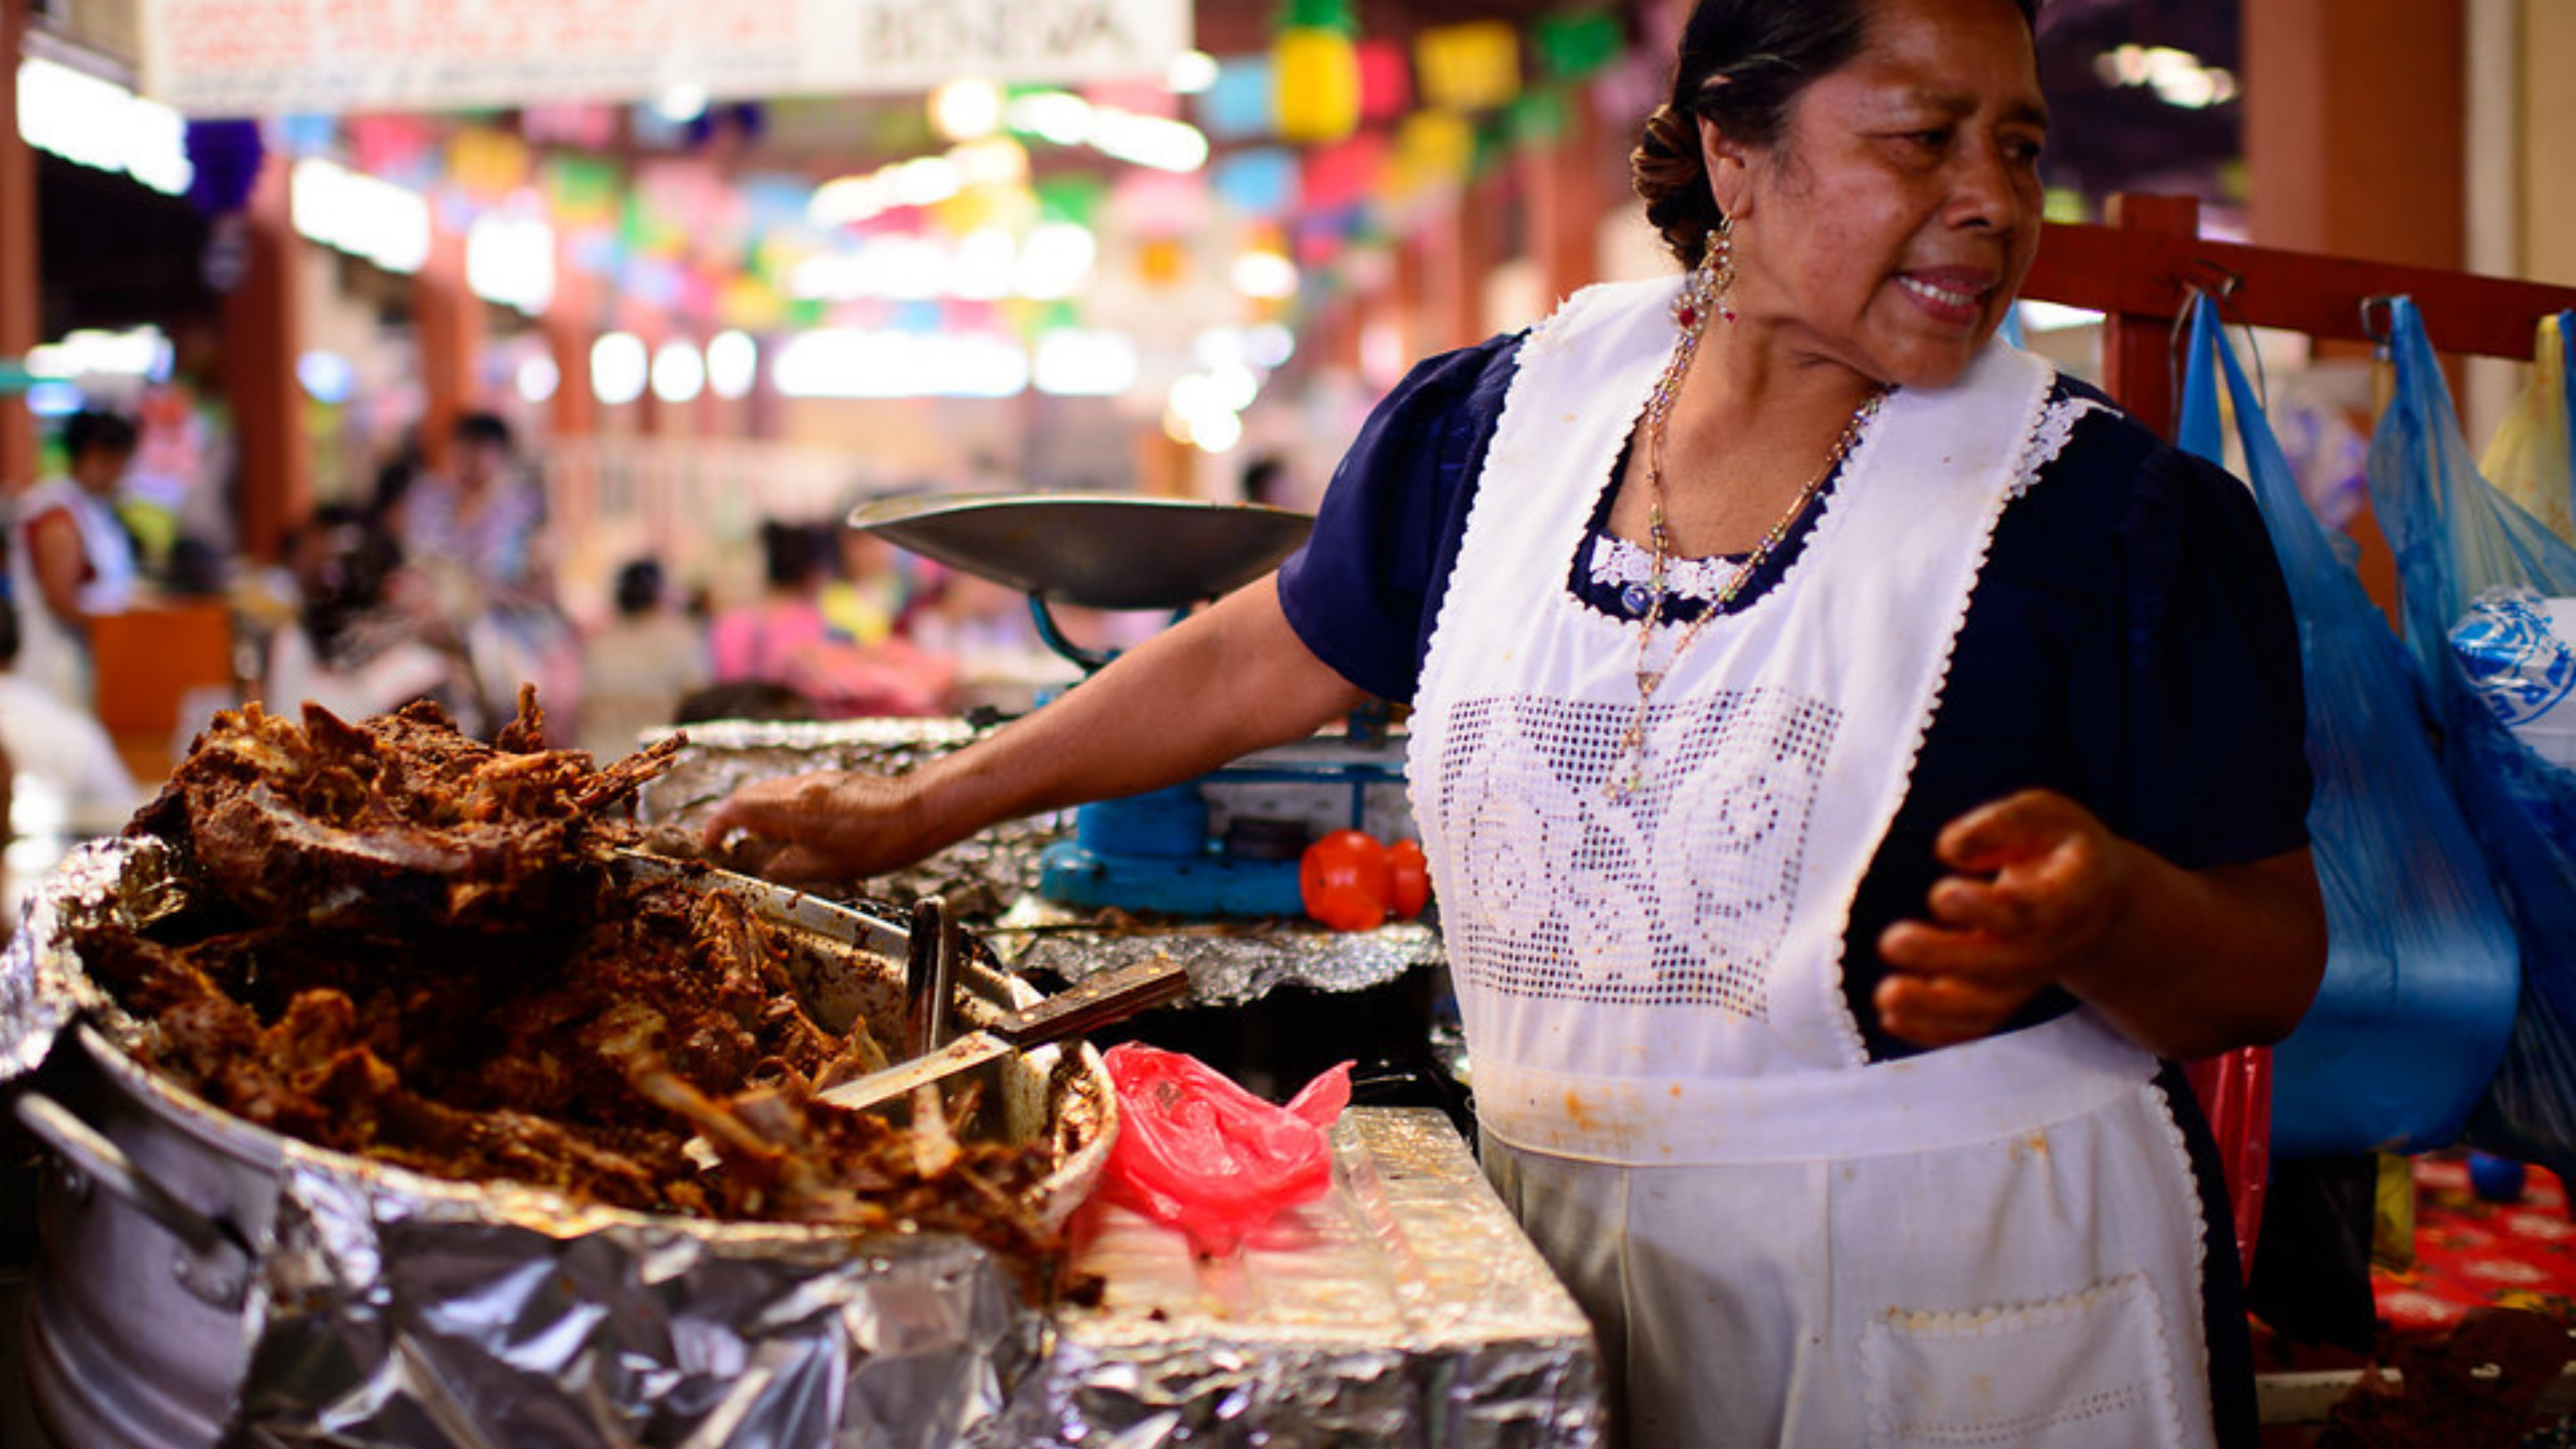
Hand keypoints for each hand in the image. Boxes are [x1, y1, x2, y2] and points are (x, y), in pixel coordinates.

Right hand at [699, 769, 930, 884]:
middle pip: (751, 795)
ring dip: (760, 812)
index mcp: (791, 809)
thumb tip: (765, 869)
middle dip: (734, 819)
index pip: (737, 808)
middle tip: (733, 844)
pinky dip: (783, 808)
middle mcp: (799, 787)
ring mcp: (818, 780)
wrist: (918, 811)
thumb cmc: (876, 844)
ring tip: (765, 841)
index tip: (712, 844)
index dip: (717, 826)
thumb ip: (787, 867)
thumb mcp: (826, 867)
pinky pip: (795, 790)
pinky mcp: (834, 780)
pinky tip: (798, 831)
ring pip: (773, 791)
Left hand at [1873, 789, 2134, 1048]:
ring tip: (1886, 995)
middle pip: (2003, 967)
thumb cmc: (2058, 845)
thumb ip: (2001, 822)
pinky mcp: (2003, 993)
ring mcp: (2027, 976)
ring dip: (1934, 1008)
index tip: (1941, 890)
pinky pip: (1974, 1025)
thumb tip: (1949, 848)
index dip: (1985, 911)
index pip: (2032, 917)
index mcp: (2071, 897)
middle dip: (1946, 959)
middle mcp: (2052, 946)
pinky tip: (1890, 1018)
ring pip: (1988, 1008)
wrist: (2095, 897)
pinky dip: (1934, 1031)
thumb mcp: (2044, 815)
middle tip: (1892, 941)